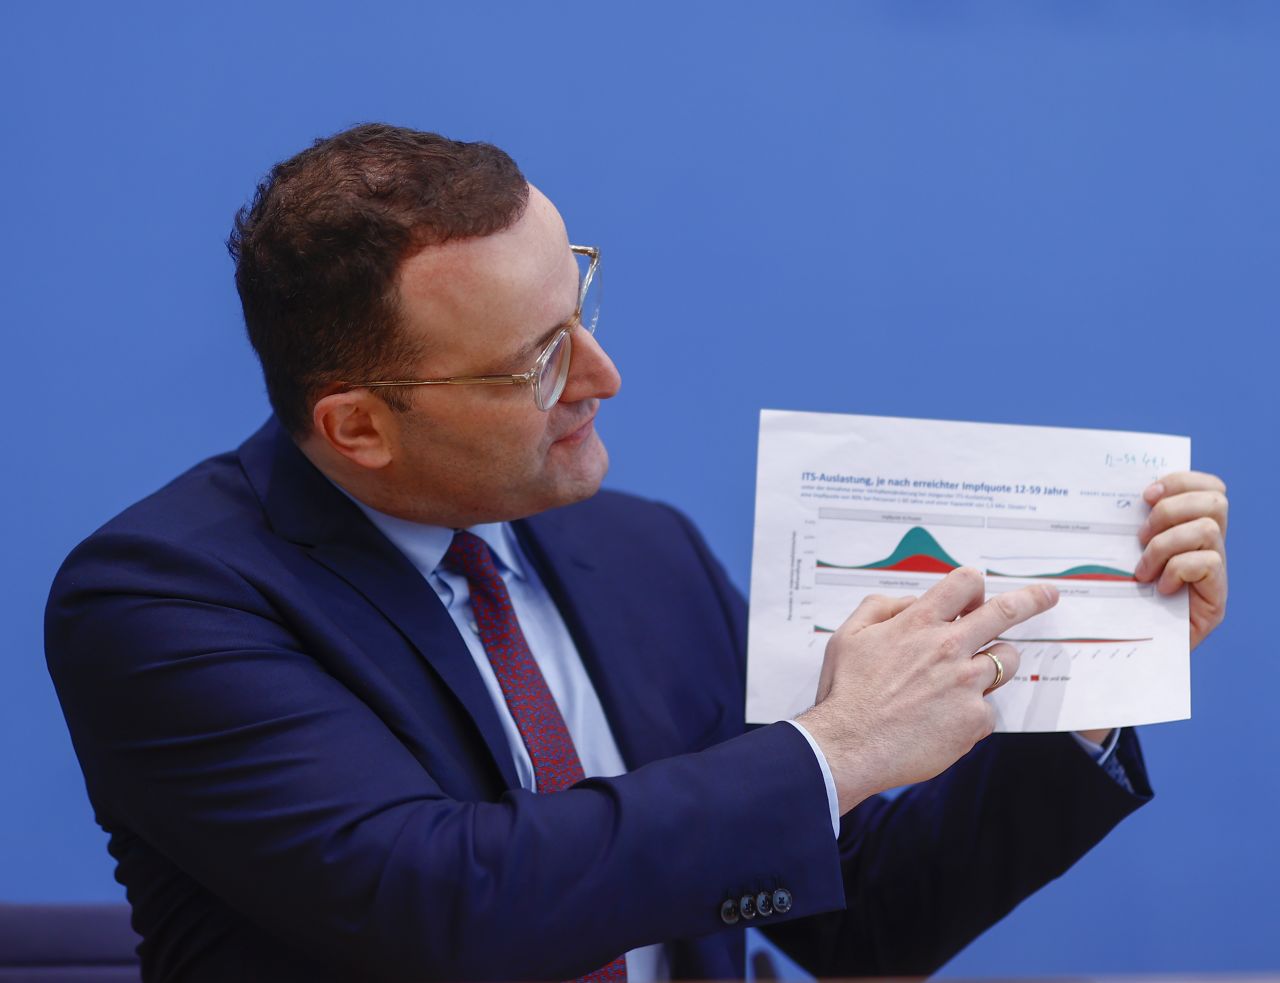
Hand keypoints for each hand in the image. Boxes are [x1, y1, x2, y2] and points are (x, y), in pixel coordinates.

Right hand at [797, 568, 1057, 812]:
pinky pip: (988, 708)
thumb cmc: (846, 693)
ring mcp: (966, 683)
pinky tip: (942, 722)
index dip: (974, 584)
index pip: (965, 583)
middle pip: (1006, 611)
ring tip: (969, 679)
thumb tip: (910, 601)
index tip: (980, 592)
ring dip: (996, 662)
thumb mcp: (848, 635)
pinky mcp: (975, 718)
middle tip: (1048, 595)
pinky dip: (971, 713)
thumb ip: (880, 607)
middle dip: (1033, 599)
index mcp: (918, 623)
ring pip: (1008, 659)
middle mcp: (949, 647)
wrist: (849, 746)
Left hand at [1134, 470, 1228, 650]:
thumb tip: (1108, 498)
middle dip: (1171, 511)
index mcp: (1191, 528)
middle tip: (1140, 536)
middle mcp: (1211, 546)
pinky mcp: (1217, 596)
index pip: (1209, 486)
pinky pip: (1207, 562)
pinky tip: (1161, 588)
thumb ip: (1129, 528)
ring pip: (1207, 528)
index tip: (1145, 495)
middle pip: (1215, 500)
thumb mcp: (1122, 555)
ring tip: (1143, 569)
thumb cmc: (1122, 597)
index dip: (1180, 481)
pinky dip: (1177, 570)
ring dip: (1165, 545)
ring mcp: (1217, 571)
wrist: (1133, 648)